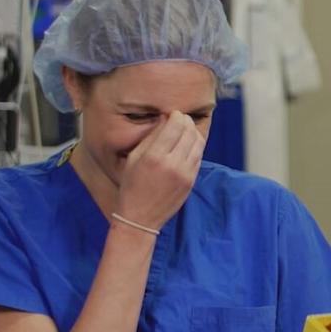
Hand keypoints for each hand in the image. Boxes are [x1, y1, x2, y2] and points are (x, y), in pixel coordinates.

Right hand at [115, 111, 204, 229]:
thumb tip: (166, 119)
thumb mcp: (134, 158)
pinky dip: (195, 147)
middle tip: (181, 120)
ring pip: (198, 143)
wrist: (140, 217)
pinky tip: (186, 146)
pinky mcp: (192, 181)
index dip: (177, 115)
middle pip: (189, 132)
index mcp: (154, 156)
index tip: (173, 114)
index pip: (175, 125)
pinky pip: (199, 157)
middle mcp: (172, 164)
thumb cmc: (132, 186)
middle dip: (186, 122)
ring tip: (185, 131)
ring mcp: (185, 173)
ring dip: (193, 133)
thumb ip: (151, 137)